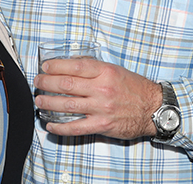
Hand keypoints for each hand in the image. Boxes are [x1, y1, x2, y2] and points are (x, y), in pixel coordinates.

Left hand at [33, 59, 161, 138]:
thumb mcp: (116, 70)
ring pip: (67, 105)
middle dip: (47, 82)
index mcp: (106, 72)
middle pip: (67, 84)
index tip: (46, 66)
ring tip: (39, 100)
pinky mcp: (101, 125)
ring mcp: (101, 108)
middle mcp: (102, 89)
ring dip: (49, 102)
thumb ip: (95, 68)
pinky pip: (75, 127)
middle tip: (38, 82)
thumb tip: (72, 64)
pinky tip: (50, 124)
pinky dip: (60, 126)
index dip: (56, 66)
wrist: (154, 108)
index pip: (75, 66)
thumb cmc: (136, 89)